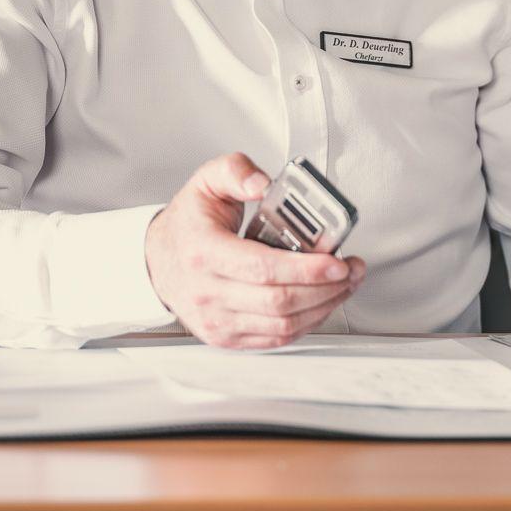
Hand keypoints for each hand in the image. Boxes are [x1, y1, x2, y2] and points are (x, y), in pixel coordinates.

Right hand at [144, 152, 366, 348]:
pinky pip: (275, 339)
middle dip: (327, 287)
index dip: (306, 268)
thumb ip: (236, 171)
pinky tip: (322, 303)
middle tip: (352, 269)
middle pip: (279, 301)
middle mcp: (207, 293)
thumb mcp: (206, 181)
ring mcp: (216, 321)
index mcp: (203, 252)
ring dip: (324, 306)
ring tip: (345, 284)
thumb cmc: (188, 223)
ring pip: (282, 325)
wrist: (157, 259)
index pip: (262, 268)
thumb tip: (262, 183)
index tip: (337, 260)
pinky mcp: (226, 337)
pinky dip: (307, 323)